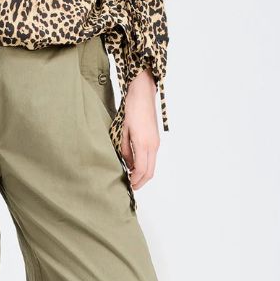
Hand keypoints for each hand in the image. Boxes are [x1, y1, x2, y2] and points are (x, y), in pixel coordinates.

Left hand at [120, 69, 159, 190]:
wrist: (143, 95)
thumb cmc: (131, 110)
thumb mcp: (123, 131)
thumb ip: (125, 150)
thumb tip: (128, 164)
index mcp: (143, 144)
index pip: (142, 170)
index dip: (135, 181)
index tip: (128, 185)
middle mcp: (153, 145)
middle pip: (150, 171)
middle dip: (141, 181)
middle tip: (131, 185)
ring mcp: (156, 142)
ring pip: (152, 165)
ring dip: (143, 173)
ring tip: (132, 176)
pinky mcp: (156, 139)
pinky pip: (152, 157)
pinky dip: (146, 164)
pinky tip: (136, 164)